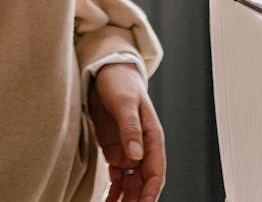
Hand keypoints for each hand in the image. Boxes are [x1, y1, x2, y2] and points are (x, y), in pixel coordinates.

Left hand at [90, 63, 165, 201]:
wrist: (106, 72)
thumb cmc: (120, 83)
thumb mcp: (124, 102)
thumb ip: (131, 128)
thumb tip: (136, 156)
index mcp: (152, 136)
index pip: (156, 171)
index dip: (151, 191)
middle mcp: (142, 147)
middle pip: (143, 182)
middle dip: (137, 200)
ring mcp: (129, 151)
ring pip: (131, 184)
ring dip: (126, 199)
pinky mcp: (114, 152)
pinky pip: (117, 178)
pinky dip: (113, 192)